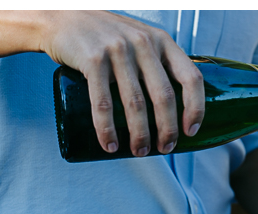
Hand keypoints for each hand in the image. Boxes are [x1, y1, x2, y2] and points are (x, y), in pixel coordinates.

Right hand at [38, 10, 204, 154]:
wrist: (62, 16)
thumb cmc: (106, 37)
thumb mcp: (138, 40)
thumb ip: (155, 64)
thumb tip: (173, 111)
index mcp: (161, 40)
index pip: (191, 77)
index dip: (195, 109)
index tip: (190, 132)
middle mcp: (142, 42)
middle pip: (164, 96)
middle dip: (167, 130)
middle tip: (165, 149)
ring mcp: (117, 49)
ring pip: (135, 103)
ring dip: (140, 135)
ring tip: (140, 152)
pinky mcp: (92, 59)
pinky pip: (103, 102)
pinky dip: (107, 129)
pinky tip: (110, 145)